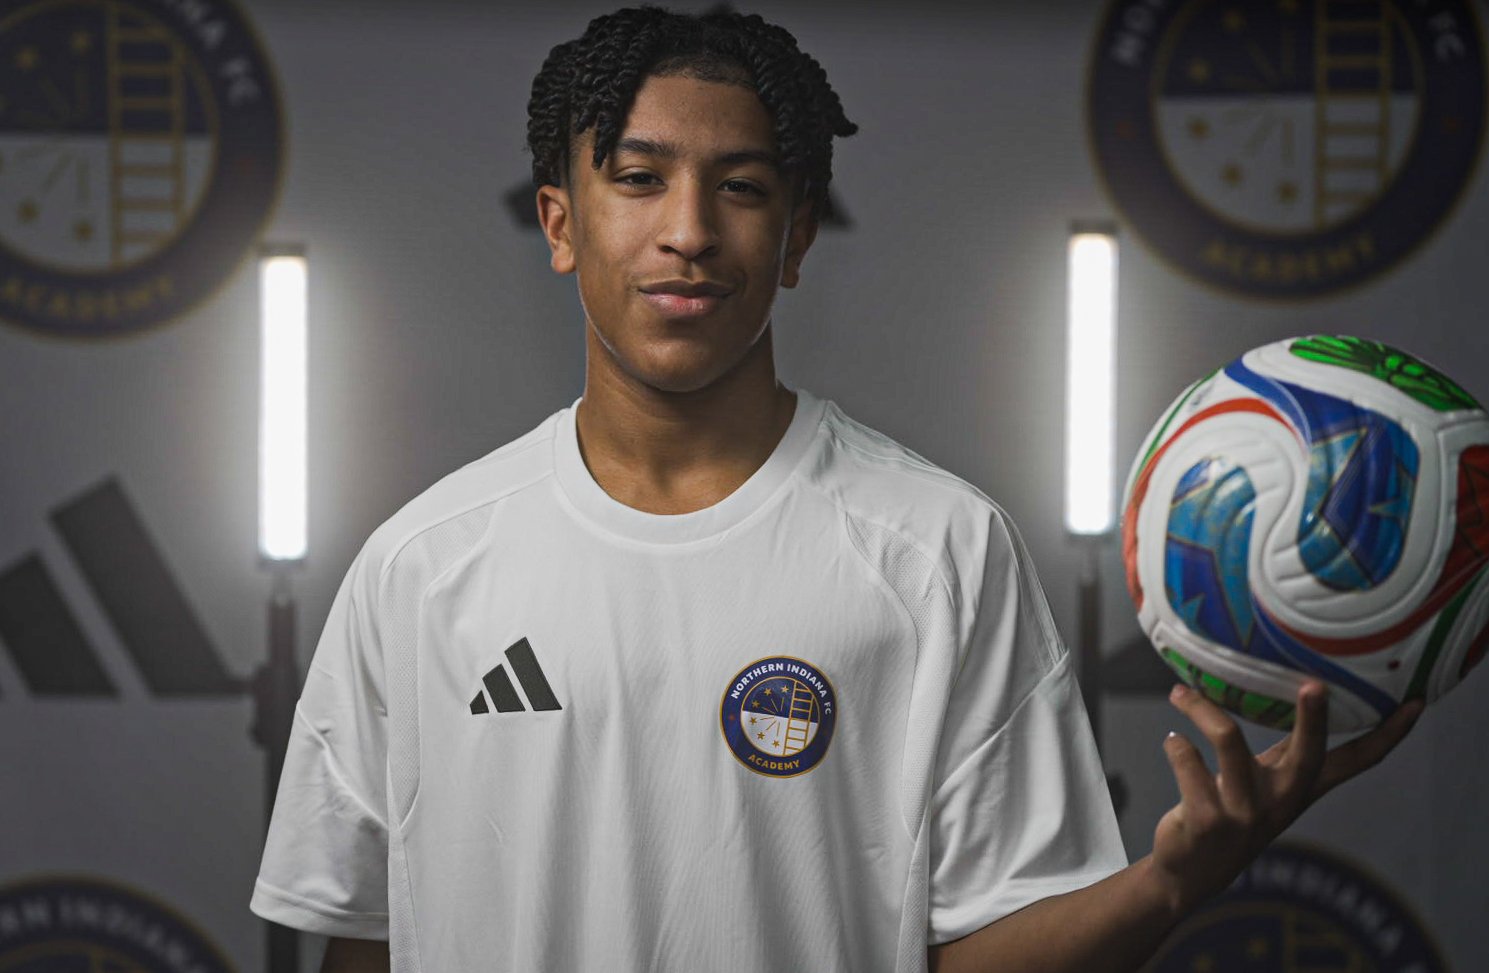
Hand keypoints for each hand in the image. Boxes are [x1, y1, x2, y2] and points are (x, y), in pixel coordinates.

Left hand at [1148, 680, 1423, 916]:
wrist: (1188, 874)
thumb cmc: (1231, 813)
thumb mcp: (1267, 786)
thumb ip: (1286, 751)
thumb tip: (1301, 692)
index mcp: (1301, 787)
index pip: (1356, 761)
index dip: (1388, 735)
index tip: (1415, 703)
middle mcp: (1282, 800)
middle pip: (1306, 753)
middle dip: (1312, 718)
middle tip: (1314, 685)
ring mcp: (1246, 812)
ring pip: (1229, 740)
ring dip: (1201, 709)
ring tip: (1180, 693)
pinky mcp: (1208, 819)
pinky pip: (1188, 760)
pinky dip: (1177, 744)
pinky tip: (1174, 741)